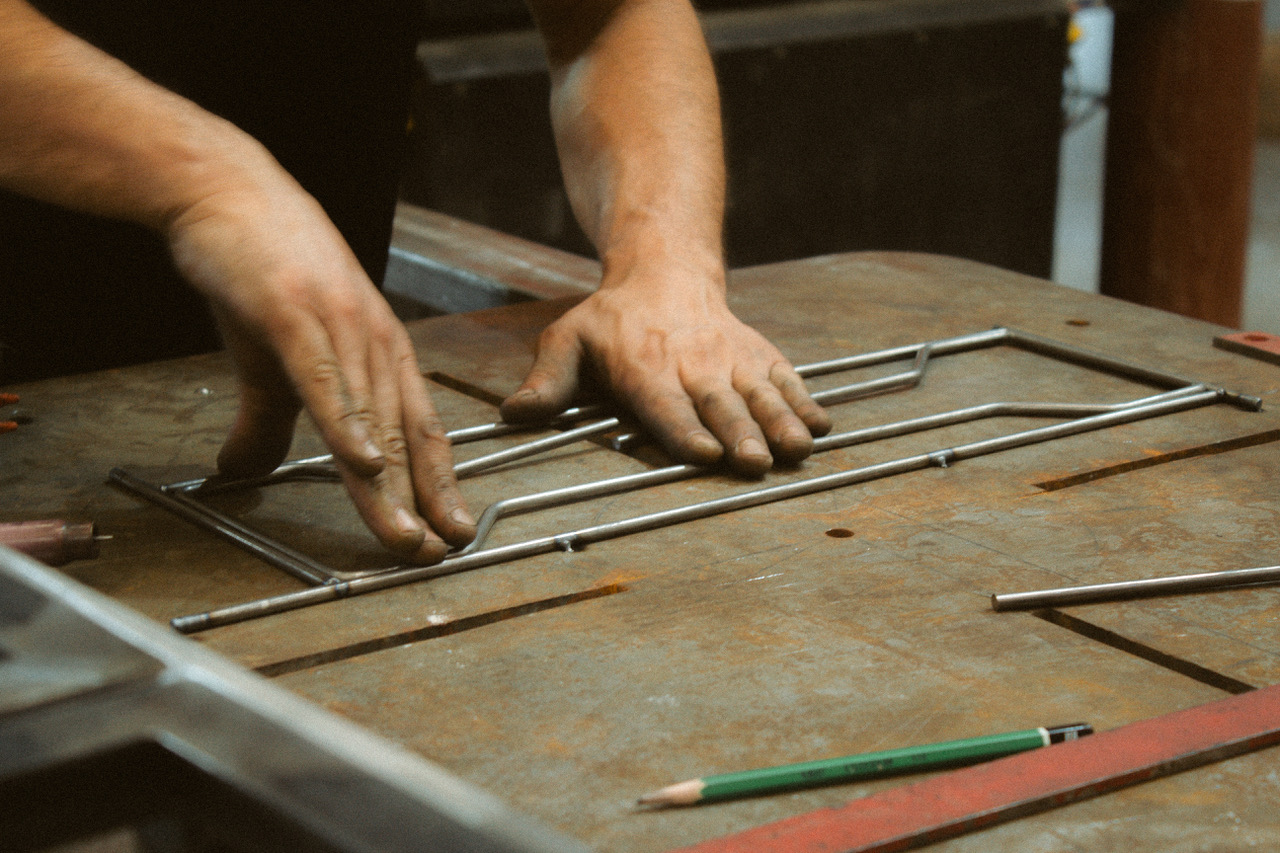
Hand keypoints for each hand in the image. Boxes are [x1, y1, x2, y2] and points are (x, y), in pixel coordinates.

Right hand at [166, 166, 474, 561]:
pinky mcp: (294, 314)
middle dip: (427, 500)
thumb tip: (242, 473)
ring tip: (408, 538)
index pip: (418, 430)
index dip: (436, 485)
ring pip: (373, 419)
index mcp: (379, 353)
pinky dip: (345, 425)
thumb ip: (267, 420)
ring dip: (393, 485)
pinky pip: (325, 380)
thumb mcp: (267, 359)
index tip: (450, 534)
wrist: (224, 191)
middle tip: (443, 553)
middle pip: (407, 435)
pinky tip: (364, 464)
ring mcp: (338, 328)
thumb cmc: (258, 272)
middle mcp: (374, 343)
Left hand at [500, 264, 829, 474]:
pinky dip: (804, 400)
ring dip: (779, 422)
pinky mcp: (759, 355)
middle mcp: (692, 365)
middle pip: (719, 406)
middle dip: (739, 435)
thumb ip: (547, 382)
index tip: (705, 455)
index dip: (685, 432)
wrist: (665, 269)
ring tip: (796, 449)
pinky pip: (785, 377)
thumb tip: (511, 415)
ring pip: (758, 393)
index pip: (666, 406)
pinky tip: (821, 425)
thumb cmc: (610, 320)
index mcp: (643, 370)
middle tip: (755, 462)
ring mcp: (731, 360)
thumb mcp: (567, 340)